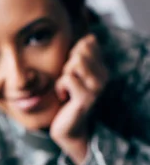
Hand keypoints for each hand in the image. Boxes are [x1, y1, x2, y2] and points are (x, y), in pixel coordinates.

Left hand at [50, 34, 108, 164]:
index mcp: (102, 68)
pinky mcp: (85, 98)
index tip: (72, 71)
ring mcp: (96, 88)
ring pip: (74, 64)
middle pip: (80, 52)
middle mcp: (103, 77)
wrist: (68, 126)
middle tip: (68, 82)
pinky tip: (63, 97)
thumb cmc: (67, 98)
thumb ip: (81, 56)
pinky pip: (67, 79)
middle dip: (67, 65)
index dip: (73, 53)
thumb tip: (89, 37)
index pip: (88, 43)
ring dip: (63, 76)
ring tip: (66, 89)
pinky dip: (59, 87)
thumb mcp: (74, 73)